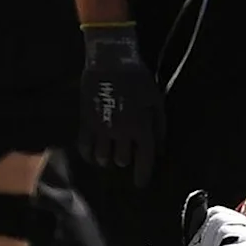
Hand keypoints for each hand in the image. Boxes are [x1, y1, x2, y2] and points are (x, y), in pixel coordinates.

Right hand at [77, 23, 165, 183]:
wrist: (110, 60)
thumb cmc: (138, 78)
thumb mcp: (156, 100)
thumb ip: (160, 126)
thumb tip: (161, 150)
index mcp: (141, 127)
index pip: (144, 160)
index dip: (143, 176)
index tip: (140, 185)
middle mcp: (121, 132)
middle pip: (121, 160)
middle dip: (125, 160)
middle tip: (126, 154)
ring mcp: (102, 128)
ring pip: (102, 158)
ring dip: (107, 159)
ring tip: (109, 153)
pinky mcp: (86, 122)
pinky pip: (84, 147)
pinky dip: (88, 155)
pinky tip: (92, 154)